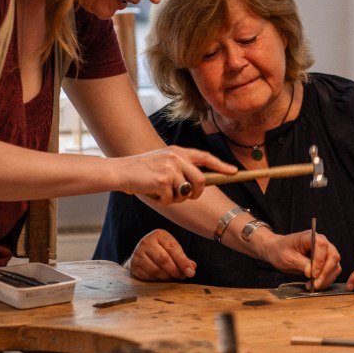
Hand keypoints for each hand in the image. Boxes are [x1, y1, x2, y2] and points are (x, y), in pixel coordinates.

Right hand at [120, 145, 235, 204]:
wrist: (119, 171)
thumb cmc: (140, 171)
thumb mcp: (162, 162)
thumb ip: (180, 169)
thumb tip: (196, 185)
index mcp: (177, 151)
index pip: (205, 157)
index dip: (221, 165)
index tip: (233, 172)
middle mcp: (176, 157)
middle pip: (200, 181)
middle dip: (196, 194)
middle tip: (186, 197)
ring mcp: (170, 168)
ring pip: (184, 193)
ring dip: (173, 199)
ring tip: (158, 192)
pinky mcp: (163, 180)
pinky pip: (170, 199)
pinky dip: (161, 201)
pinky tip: (150, 192)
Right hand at [126, 229, 195, 280]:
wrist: (141, 254)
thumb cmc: (161, 251)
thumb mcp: (172, 250)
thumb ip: (183, 259)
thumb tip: (192, 268)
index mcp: (159, 235)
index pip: (174, 250)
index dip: (183, 262)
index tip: (191, 273)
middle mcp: (146, 242)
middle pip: (163, 259)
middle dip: (174, 271)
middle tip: (180, 276)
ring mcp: (137, 253)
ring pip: (155, 270)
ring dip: (166, 276)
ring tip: (170, 277)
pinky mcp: (133, 265)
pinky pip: (147, 276)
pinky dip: (155, 279)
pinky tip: (159, 277)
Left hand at [254, 229, 341, 289]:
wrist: (278, 251)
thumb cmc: (281, 250)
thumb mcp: (287, 257)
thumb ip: (300, 263)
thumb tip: (311, 272)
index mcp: (310, 237)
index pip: (322, 245)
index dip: (320, 261)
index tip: (313, 274)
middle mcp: (321, 242)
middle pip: (333, 256)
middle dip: (325, 272)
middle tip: (315, 284)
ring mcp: (325, 252)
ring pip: (335, 265)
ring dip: (327, 278)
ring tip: (314, 286)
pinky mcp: (326, 261)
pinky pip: (333, 271)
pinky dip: (327, 279)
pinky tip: (316, 284)